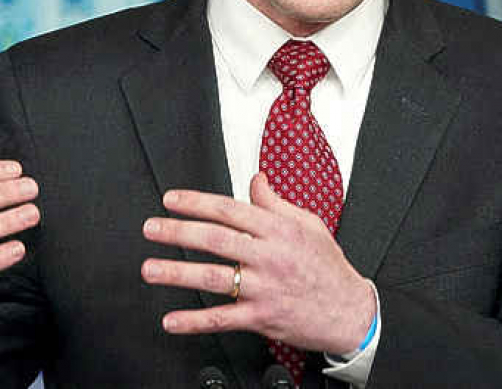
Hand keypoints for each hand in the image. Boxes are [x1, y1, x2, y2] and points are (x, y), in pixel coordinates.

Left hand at [140, 172, 373, 354]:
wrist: (350, 312)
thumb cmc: (328, 267)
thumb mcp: (308, 224)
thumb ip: (276, 203)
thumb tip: (256, 180)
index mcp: (278, 230)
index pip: (228, 210)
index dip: (196, 203)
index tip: (171, 200)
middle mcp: (268, 256)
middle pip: (215, 239)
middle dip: (178, 232)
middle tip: (151, 228)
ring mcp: (264, 288)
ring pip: (214, 278)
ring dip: (177, 273)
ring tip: (150, 268)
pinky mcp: (262, 317)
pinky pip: (223, 319)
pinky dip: (195, 321)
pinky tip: (172, 320)